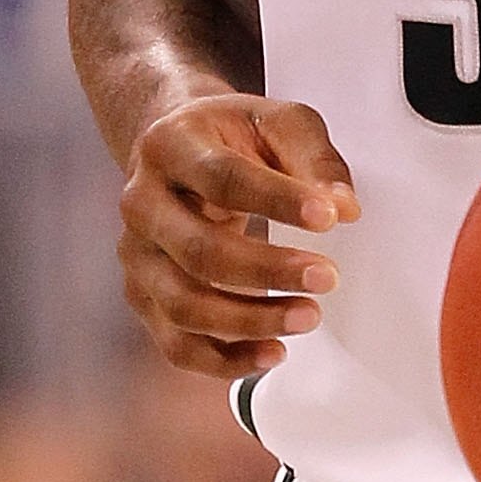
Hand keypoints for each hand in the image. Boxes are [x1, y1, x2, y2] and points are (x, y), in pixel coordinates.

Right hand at [120, 92, 359, 375]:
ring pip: (184, 305)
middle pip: (198, 251)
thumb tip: (343, 208)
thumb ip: (314, 159)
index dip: (278, 201)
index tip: (329, 217)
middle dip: (268, 272)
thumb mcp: (278, 122)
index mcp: (170, 145)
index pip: (223, 179)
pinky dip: (225, 359)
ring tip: (308, 315)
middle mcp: (141, 202)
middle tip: (326, 277)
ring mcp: (137, 254)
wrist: (178, 145)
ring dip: (251, 321)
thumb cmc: (231, 135)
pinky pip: (177, 344)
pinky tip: (273, 352)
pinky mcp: (143, 296)